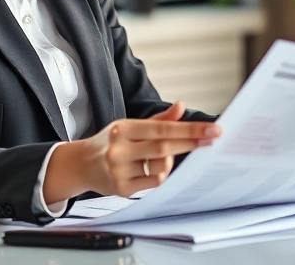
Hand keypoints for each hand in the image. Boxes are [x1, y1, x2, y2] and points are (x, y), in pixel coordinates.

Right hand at [43, 102, 219, 202]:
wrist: (81, 165)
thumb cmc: (110, 143)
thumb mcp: (130, 126)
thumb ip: (159, 119)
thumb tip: (181, 106)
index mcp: (123, 128)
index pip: (162, 128)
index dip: (189, 129)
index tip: (212, 129)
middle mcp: (119, 148)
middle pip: (164, 147)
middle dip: (192, 142)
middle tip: (213, 138)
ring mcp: (119, 170)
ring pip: (160, 167)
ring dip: (169, 162)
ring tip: (160, 159)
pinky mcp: (121, 189)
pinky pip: (153, 182)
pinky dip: (159, 175)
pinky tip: (150, 170)